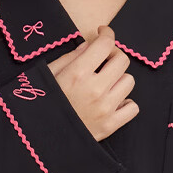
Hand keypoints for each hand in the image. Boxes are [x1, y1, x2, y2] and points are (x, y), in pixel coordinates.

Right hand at [47, 25, 137, 141]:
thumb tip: (89, 45)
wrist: (40, 140)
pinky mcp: (110, 126)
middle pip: (122, 60)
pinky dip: (125, 102)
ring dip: (119, 78)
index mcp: (77, 74)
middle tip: (104, 58)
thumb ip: (69, 58)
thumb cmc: (41, 104)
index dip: (107, 34)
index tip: (103, 33)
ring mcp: (105, 109)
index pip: (105, 44)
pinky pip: (132, 107)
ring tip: (106, 82)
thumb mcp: (47, 75)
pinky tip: (113, 101)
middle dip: (113, 54)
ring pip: (129, 81)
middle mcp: (95, 89)